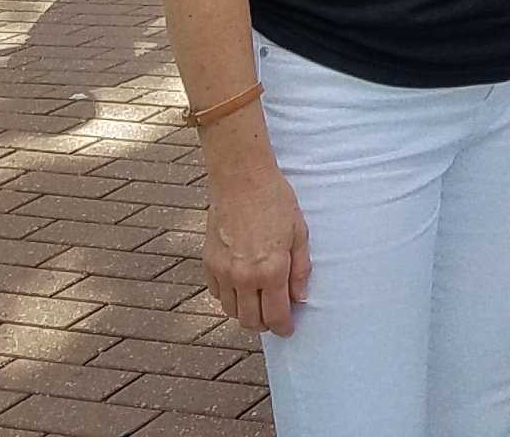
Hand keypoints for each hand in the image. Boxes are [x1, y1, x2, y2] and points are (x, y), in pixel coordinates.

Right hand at [203, 158, 311, 335]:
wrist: (241, 180)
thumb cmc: (275, 201)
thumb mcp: (299, 231)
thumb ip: (300, 268)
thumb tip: (300, 297)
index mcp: (271, 270)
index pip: (276, 315)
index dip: (283, 327)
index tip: (288, 329)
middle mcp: (245, 277)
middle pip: (251, 321)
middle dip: (264, 325)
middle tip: (274, 318)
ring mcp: (223, 273)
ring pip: (232, 312)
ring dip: (246, 314)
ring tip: (258, 305)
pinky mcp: (208, 265)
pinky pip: (218, 295)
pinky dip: (229, 299)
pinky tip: (240, 288)